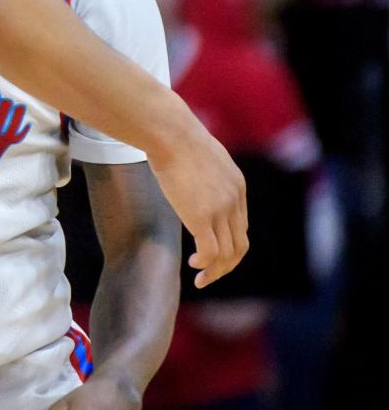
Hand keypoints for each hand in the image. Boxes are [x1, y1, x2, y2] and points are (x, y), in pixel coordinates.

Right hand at [149, 124, 247, 287]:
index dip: (228, 244)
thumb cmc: (177, 137)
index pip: (240, 227)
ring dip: (215, 271)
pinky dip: (205, 265)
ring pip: (227, 254)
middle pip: (239, 246)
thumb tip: (189, 173)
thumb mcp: (202, 155)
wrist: (170, 132)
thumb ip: (205, 172)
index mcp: (237, 187)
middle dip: (226, 265)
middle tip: (209, 274)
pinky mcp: (201, 217)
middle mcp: (233, 201)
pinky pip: (210, 253)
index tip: (210, 251)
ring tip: (201, 277)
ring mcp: (219, 210)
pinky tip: (194, 264)